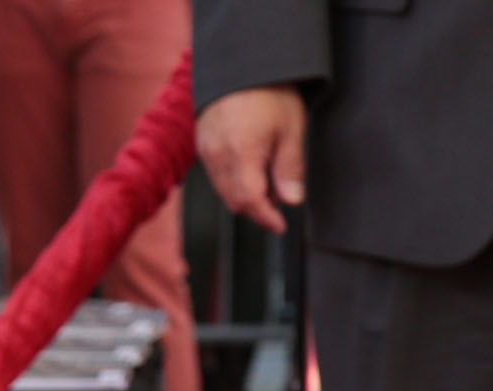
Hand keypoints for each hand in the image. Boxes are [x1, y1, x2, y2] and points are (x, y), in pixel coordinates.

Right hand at [198, 85, 306, 233]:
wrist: (242, 62)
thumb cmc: (270, 92)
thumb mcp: (291, 130)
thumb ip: (290, 169)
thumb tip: (291, 201)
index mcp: (241, 152)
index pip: (250, 201)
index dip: (266, 218)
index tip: (280, 226)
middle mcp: (217, 153)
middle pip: (234, 200)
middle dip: (257, 208)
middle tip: (280, 198)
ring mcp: (206, 147)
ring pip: (223, 190)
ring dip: (245, 195)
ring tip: (268, 177)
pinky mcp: (202, 142)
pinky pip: (215, 174)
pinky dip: (232, 180)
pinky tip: (251, 167)